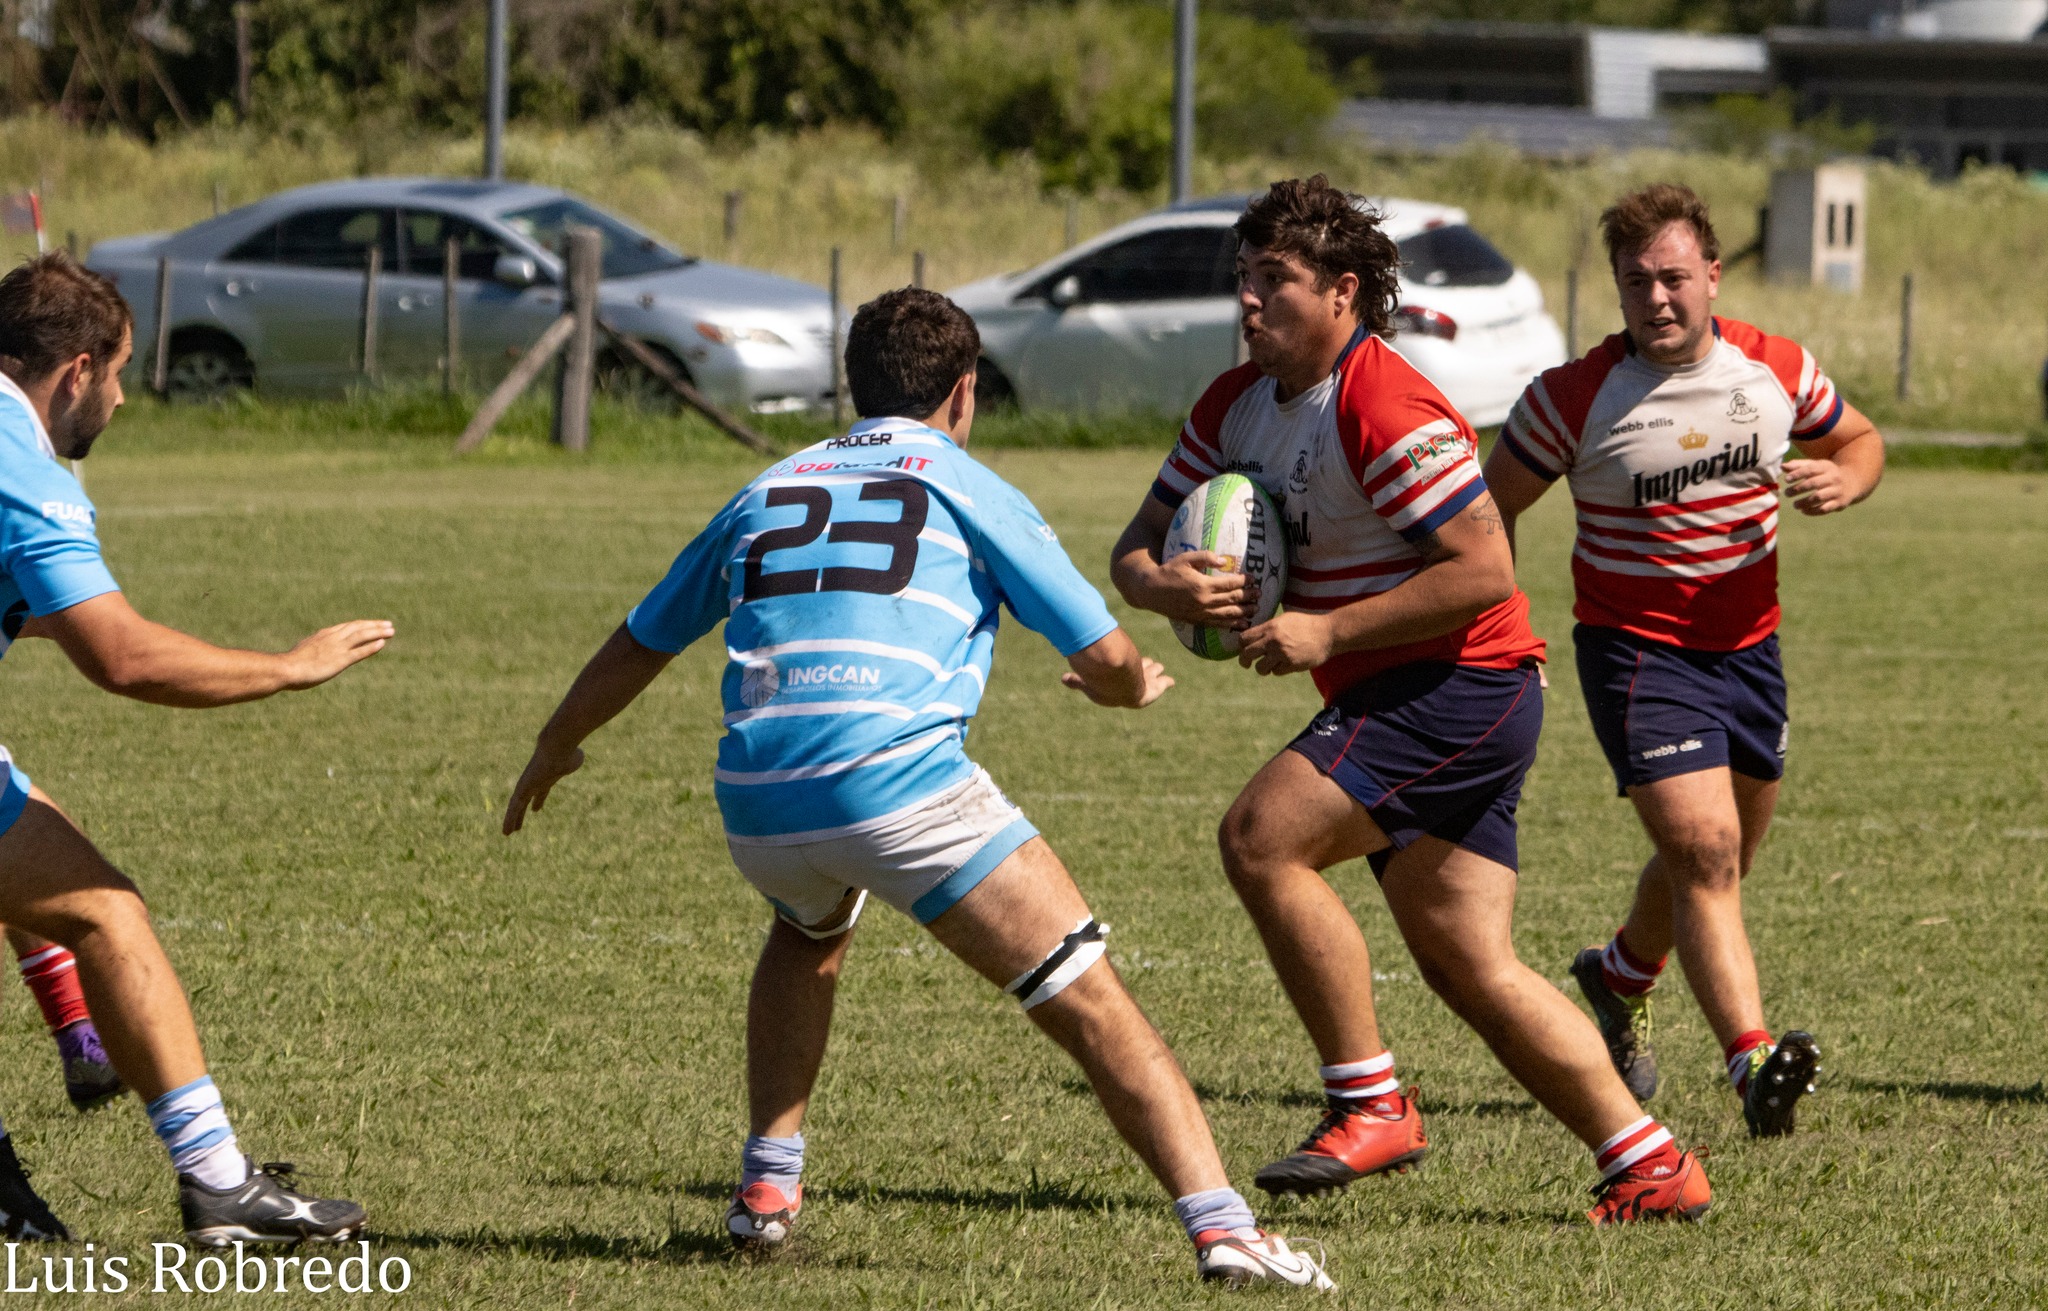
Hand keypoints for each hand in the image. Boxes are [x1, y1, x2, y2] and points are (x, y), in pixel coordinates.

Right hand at [280, 620, 393, 688]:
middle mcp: (332, 638)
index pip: (347, 627)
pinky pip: (360, 651)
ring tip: (391, 631)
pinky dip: (371, 646)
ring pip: (362, 635)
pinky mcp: (340, 660)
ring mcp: (337, 648)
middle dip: (374, 625)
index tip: (371, 624)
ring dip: (378, 632)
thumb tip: (307, 653)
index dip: (361, 625)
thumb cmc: (289, 665)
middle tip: (388, 624)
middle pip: (358, 627)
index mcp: (323, 635)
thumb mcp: (301, 653)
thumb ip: (310, 651)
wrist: (285, 669)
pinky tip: (382, 643)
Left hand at [503, 740, 585, 833]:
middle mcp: (535, 782)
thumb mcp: (575, 759)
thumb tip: (575, 759)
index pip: (541, 792)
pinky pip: (514, 808)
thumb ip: (573, 761)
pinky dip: (509, 820)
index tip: (535, 809)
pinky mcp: (521, 790)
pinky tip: (506, 832)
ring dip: (513, 819)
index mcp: (547, 778)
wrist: (558, 748)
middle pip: (526, 800)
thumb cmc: (568, 753)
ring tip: (508, 833)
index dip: (538, 801)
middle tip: (518, 824)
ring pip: (516, 806)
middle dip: (522, 812)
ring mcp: (527, 786)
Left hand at [1061, 657, 1174, 707]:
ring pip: (1150, 675)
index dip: (1119, 676)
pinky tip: (1171, 681)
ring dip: (1153, 671)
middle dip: (1140, 670)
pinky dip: (1166, 682)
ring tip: (1158, 667)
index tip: (1120, 670)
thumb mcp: (1085, 682)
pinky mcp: (1155, 686)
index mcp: (1115, 691)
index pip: (1118, 682)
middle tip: (1146, 663)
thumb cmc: (1099, 683)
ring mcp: (1143, 686)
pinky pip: (1163, 683)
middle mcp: (1130, 688)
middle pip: (1135, 676)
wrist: (1117, 685)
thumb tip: (1063, 679)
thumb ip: (1076, 681)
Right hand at [1139, 552, 1253, 627]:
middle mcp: (1203, 601)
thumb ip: (1205, 557)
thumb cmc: (1168, 571)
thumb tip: (1224, 560)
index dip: (1244, 581)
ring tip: (1256, 609)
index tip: (1253, 578)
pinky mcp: (1196, 621)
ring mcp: (1200, 613)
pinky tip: (1242, 624)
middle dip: (1248, 597)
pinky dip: (1231, 625)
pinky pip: (1218, 624)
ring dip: (1244, 612)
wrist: (1151, 591)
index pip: (1229, 584)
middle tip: (1260, 594)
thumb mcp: (1185, 559)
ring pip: (1228, 614)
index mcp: (1202, 585)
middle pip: (1232, 600)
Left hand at [1236, 611, 1332, 675]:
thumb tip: (1253, 636)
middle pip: (1247, 654)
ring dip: (1263, 668)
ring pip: (1260, 667)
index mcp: (1270, 627)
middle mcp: (1273, 640)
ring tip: (1269, 665)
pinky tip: (1286, 664)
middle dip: (1244, 661)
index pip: (1244, 638)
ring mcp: (1282, 653)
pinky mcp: (1291, 664)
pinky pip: (1276, 672)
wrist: (1328, 633)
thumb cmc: (1306, 625)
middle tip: (1246, 664)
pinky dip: (1278, 670)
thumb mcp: (1285, 620)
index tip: (1243, 649)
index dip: (1241, 646)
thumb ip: (1269, 628)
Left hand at [1782, 459, 1853, 514]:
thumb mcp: (1816, 466)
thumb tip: (1782, 467)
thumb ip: (1799, 466)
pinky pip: (1825, 509)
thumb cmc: (1827, 473)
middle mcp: (1833, 478)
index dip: (1798, 474)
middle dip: (1798, 489)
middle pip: (1814, 483)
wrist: (1853, 482)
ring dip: (1804, 502)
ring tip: (1795, 505)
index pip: (1811, 469)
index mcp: (1826, 467)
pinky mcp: (1840, 503)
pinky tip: (1803, 511)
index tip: (1787, 479)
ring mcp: (1837, 491)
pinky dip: (1813, 511)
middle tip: (1787, 493)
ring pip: (1819, 497)